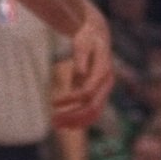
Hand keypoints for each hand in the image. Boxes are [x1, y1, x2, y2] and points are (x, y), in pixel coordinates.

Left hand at [53, 8, 114, 128]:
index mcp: (104, 71)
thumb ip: (82, 58)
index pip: (87, 92)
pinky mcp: (100, 94)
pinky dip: (79, 119)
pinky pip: (92, 112)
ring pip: (93, 113)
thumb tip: (81, 73)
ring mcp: (105, 90)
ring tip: (55, 124)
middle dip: (73, 115)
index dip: (70, 99)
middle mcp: (107, 83)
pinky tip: (64, 123)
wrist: (98, 36)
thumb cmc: (87, 38)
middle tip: (53, 120)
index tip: (53, 102)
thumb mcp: (83, 43)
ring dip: (75, 121)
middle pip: (92, 107)